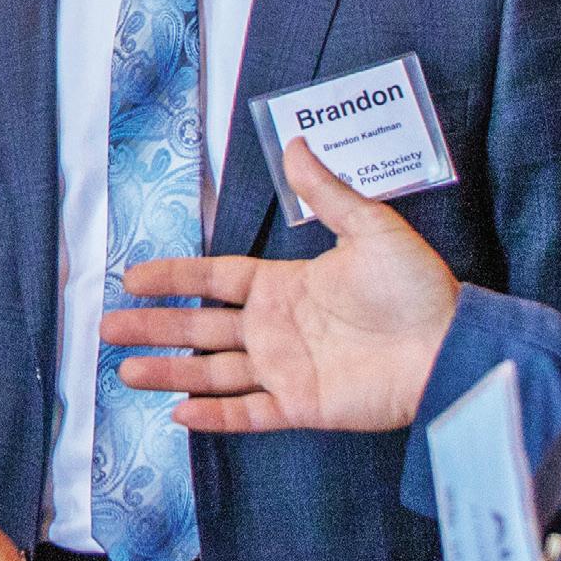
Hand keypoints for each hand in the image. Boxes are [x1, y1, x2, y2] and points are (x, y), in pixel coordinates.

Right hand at [103, 137, 459, 433]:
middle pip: (200, 328)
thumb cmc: (418, 287)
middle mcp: (277, 329)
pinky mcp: (303, 407)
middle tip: (107, 328)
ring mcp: (286, 370)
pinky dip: (215, 417)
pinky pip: (249, 414)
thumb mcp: (371, 228)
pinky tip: (178, 415)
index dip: (174, 277)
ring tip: (126, 370)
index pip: (215, 279)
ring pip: (213, 373)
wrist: (453, 344)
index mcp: (286, 286)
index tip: (133, 277)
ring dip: (170, 373)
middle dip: (154, 328)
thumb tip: (295, 144)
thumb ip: (325, 193)